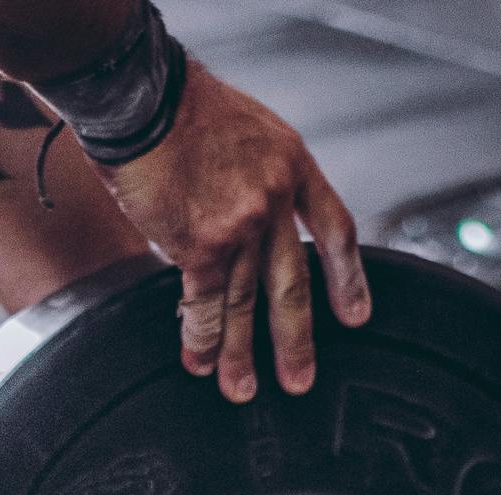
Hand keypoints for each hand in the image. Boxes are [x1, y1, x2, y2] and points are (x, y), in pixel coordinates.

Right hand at [100, 63, 370, 401]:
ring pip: (244, 302)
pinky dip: (202, 337)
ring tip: (241, 389)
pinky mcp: (202, 245)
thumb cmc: (184, 107)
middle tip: (300, 380)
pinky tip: (201, 362)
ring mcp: (242, 225)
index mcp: (293, 164)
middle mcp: (275, 199)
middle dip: (296, 339)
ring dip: (240, 353)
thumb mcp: (250, 129)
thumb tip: (251, 226)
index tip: (356, 316)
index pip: (335, 229)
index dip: (347, 277)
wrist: (144, 98)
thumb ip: (261, 177)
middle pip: (293, 283)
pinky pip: (206, 302)